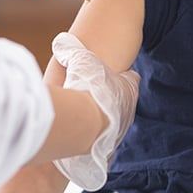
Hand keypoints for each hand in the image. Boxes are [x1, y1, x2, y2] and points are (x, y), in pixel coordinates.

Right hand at [51, 32, 139, 190]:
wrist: (86, 123)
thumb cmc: (87, 88)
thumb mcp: (79, 60)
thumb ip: (71, 51)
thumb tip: (61, 43)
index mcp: (129, 87)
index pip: (131, 79)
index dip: (120, 76)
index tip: (105, 75)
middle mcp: (128, 110)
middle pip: (122, 102)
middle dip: (108, 100)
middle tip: (89, 96)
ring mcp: (120, 131)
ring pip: (113, 124)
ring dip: (99, 120)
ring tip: (80, 116)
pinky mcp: (107, 149)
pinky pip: (101, 141)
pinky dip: (91, 137)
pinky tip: (77, 133)